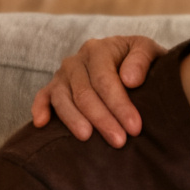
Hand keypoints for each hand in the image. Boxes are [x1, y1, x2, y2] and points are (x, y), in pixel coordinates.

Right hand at [31, 36, 167, 147]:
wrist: (128, 59)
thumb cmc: (140, 60)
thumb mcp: (149, 50)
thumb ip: (142, 59)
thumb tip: (129, 80)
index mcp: (100, 49)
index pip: (105, 80)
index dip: (119, 105)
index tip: (134, 127)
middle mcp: (77, 60)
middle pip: (85, 93)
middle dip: (102, 119)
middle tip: (119, 141)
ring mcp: (62, 74)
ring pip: (63, 99)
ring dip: (74, 120)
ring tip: (87, 138)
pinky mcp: (53, 87)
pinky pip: (42, 97)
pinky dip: (40, 109)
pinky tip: (42, 124)